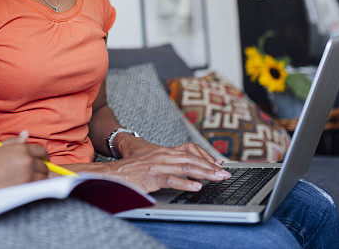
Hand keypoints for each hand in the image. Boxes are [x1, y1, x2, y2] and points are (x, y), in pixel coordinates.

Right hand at [0, 132, 48, 191]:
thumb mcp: (0, 148)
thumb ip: (15, 142)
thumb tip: (26, 134)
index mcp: (22, 149)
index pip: (42, 152)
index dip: (43, 156)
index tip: (42, 160)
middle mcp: (27, 161)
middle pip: (45, 166)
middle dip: (41, 168)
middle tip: (34, 171)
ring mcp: (27, 176)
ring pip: (43, 178)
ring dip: (38, 179)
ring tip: (28, 179)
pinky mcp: (23, 189)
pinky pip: (37, 188)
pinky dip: (34, 187)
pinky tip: (25, 186)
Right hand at [97, 138, 230, 193]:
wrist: (112, 172)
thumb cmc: (132, 167)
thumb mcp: (152, 159)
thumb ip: (169, 162)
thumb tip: (187, 169)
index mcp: (164, 151)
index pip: (190, 152)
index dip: (206, 158)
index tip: (219, 164)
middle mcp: (163, 155)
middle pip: (192, 159)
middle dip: (210, 167)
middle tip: (225, 174)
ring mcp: (157, 165)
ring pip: (186, 167)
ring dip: (204, 173)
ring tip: (218, 179)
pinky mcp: (151, 176)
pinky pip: (171, 179)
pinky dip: (185, 183)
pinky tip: (197, 187)